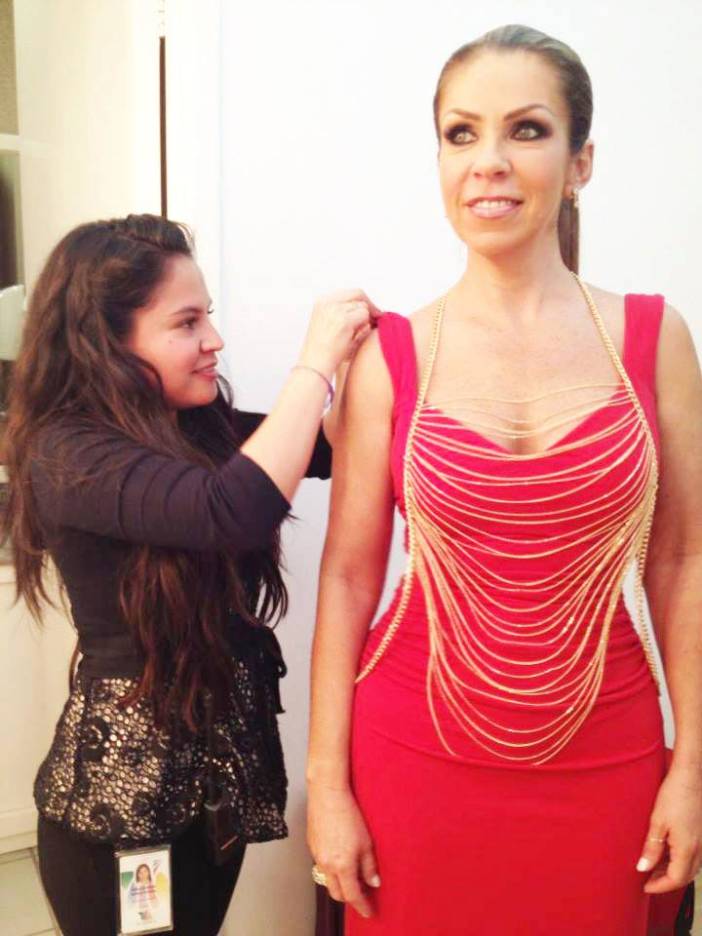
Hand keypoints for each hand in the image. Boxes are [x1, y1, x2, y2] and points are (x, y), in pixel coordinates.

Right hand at [299, 289, 382, 379]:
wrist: (315, 365)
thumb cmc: (323, 351)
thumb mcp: (329, 325)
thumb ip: (344, 313)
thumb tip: (368, 307)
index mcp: (321, 302)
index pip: (350, 293)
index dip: (364, 301)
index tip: (373, 311)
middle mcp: (327, 302)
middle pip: (358, 295)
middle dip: (370, 306)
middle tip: (378, 317)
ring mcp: (335, 310)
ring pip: (363, 307)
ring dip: (365, 321)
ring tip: (355, 336)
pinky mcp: (344, 321)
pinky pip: (365, 317)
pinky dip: (364, 327)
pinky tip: (355, 339)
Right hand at [307, 784, 380, 918]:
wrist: (327, 794)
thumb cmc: (348, 814)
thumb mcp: (366, 842)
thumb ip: (369, 865)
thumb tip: (374, 882)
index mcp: (342, 865)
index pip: (353, 895)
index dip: (362, 906)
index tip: (369, 911)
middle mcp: (327, 865)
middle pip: (337, 893)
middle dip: (349, 897)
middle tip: (362, 894)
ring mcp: (317, 856)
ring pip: (328, 880)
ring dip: (340, 882)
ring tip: (353, 874)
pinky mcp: (312, 846)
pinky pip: (322, 865)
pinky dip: (332, 869)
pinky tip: (341, 857)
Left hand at [637, 765, 701, 893]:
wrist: (691, 778)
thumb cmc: (674, 796)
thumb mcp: (657, 822)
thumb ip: (651, 848)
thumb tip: (643, 868)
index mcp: (687, 849)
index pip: (675, 880)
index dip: (659, 886)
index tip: (645, 887)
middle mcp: (699, 850)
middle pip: (684, 877)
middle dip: (666, 881)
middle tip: (647, 879)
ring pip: (689, 868)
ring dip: (672, 871)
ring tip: (653, 866)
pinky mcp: (701, 835)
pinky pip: (692, 856)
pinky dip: (679, 860)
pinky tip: (665, 853)